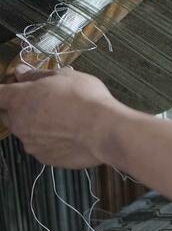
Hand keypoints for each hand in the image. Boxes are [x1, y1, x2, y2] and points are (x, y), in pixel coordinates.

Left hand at [0, 65, 126, 168]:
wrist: (103, 129)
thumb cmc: (85, 99)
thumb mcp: (64, 75)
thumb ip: (37, 74)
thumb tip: (22, 72)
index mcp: (20, 99)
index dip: (6, 90)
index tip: (17, 86)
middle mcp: (19, 123)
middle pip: (8, 115)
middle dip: (20, 108)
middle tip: (44, 100)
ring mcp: (31, 143)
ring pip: (28, 132)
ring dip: (39, 124)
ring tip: (65, 117)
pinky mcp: (46, 158)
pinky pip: (43, 146)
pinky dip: (52, 140)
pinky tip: (71, 132)